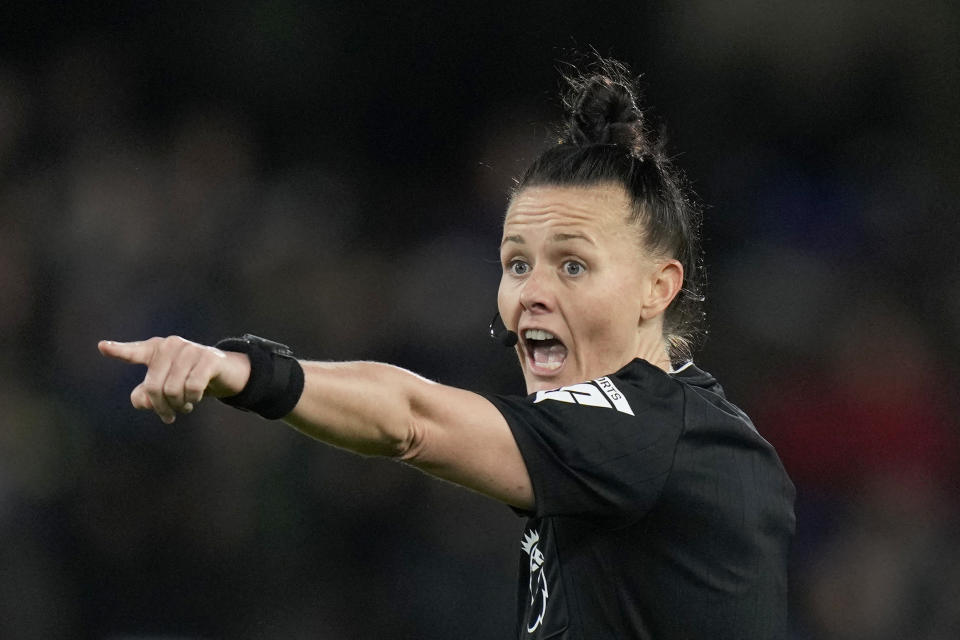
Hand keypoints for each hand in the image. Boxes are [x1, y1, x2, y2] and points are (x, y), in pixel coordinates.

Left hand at [98, 336, 250, 423]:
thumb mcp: (165, 388)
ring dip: (179, 406)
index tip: (102, 347)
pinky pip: (192, 388)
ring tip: (184, 406)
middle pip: (153, 386)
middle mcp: (171, 345)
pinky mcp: (209, 358)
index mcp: (156, 350)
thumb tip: (144, 402)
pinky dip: (192, 400)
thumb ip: (145, 396)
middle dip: (160, 407)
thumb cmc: (188, 379)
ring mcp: (191, 349)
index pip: (134, 352)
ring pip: (173, 389)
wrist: (224, 372)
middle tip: (169, 416)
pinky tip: (196, 399)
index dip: (118, 350)